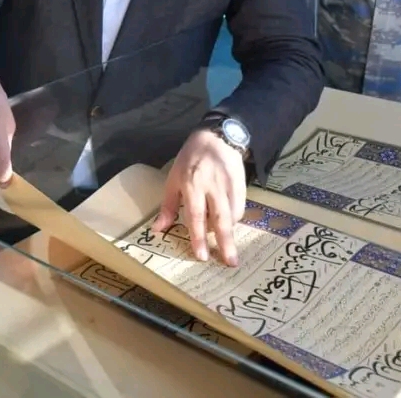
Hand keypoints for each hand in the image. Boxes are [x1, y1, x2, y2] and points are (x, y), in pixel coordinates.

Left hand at [153, 129, 246, 266]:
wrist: (216, 138)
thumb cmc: (190, 159)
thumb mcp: (173, 179)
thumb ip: (168, 206)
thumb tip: (158, 229)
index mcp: (191, 185)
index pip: (195, 216)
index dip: (198, 237)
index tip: (202, 256)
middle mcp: (212, 186)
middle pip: (220, 219)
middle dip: (225, 242)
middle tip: (229, 262)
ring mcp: (229, 185)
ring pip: (232, 215)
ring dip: (230, 233)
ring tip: (228, 249)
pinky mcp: (242, 184)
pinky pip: (240, 207)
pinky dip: (235, 220)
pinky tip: (231, 227)